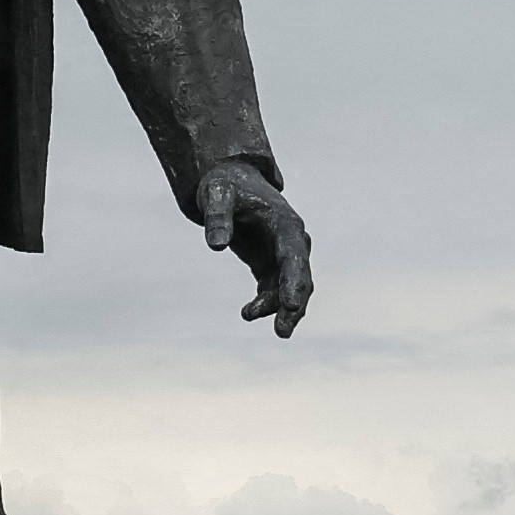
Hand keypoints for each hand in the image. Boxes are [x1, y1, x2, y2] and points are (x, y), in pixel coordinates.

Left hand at [198, 162, 312, 334]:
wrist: (230, 182)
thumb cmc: (225, 186)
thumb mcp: (217, 196)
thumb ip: (217, 219)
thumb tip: (215, 246)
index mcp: (286, 225)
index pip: (294, 257)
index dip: (294, 283)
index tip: (291, 305)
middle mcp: (292, 242)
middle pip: (299, 278)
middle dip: (292, 305)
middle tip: (281, 331)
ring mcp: (283, 255)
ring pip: (289, 289)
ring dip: (277, 308)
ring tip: (247, 315)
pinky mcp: (270, 264)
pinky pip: (273, 290)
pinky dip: (265, 303)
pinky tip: (248, 312)